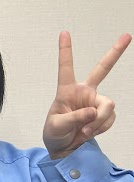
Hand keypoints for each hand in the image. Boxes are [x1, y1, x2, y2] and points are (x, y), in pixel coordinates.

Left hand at [43, 31, 130, 159]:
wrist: (64, 149)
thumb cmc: (54, 134)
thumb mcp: (56, 126)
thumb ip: (74, 118)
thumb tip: (92, 111)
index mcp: (66, 91)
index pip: (66, 68)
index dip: (65, 50)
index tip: (64, 32)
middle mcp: (84, 92)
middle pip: (103, 69)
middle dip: (115, 52)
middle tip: (127, 36)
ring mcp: (96, 102)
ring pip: (108, 106)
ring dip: (98, 122)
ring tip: (84, 132)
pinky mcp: (103, 114)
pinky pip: (109, 119)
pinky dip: (100, 128)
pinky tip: (89, 133)